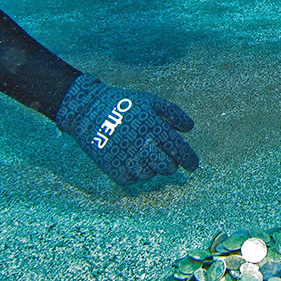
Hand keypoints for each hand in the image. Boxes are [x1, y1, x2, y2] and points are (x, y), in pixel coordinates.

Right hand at [55, 74, 197, 185]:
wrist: (87, 109)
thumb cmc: (124, 104)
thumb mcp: (150, 101)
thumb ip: (172, 113)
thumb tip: (189, 128)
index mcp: (152, 125)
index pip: (177, 149)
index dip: (189, 160)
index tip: (192, 165)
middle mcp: (140, 142)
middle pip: (166, 167)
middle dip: (171, 166)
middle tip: (168, 161)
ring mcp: (124, 156)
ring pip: (149, 175)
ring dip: (152, 169)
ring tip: (146, 157)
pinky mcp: (110, 166)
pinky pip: (131, 180)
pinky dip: (135, 174)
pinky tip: (133, 162)